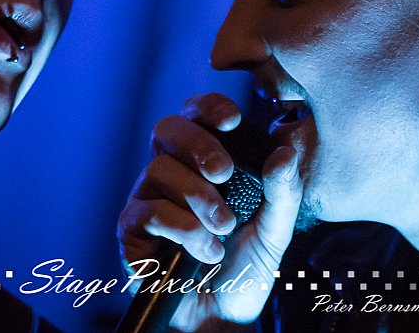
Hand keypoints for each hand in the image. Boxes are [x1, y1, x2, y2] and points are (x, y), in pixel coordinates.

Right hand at [117, 93, 302, 330]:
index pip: (197, 114)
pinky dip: (184, 229)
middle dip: (198, 143)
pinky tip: (207, 250)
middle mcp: (171, 171)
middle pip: (167, 128)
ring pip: (159, 169)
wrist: (221, 317)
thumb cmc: (244, 267)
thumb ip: (283, 191)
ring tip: (224, 228)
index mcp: (202, 160)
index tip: (233, 119)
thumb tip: (287, 150)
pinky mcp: (131, 229)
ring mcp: (147, 197)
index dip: (209, 107)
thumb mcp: (275, 229)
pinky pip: (150, 211)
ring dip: (199, 198)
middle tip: (224, 172)